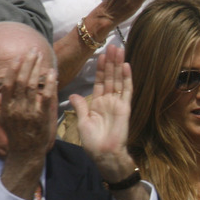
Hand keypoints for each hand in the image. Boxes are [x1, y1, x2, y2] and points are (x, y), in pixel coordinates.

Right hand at [0, 47, 56, 158]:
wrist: (25, 151)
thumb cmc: (14, 132)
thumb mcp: (1, 116)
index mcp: (6, 106)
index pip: (9, 83)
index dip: (14, 69)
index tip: (19, 56)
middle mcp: (16, 108)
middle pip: (22, 81)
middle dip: (28, 64)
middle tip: (33, 50)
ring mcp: (29, 112)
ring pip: (33, 87)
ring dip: (38, 70)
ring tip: (42, 57)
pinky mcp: (41, 116)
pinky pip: (46, 97)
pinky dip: (50, 84)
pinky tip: (53, 73)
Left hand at [69, 45, 134, 180]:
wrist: (104, 153)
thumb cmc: (92, 142)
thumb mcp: (82, 121)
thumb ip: (81, 106)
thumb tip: (73, 95)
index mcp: (98, 103)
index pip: (99, 81)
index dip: (100, 68)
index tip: (100, 54)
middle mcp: (109, 100)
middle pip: (110, 77)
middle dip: (111, 61)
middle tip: (112, 45)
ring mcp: (118, 103)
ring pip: (118, 80)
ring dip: (118, 65)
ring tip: (119, 49)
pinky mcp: (125, 107)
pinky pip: (126, 90)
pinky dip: (127, 78)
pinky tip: (126, 66)